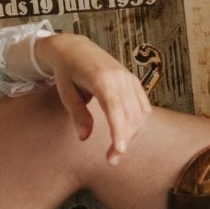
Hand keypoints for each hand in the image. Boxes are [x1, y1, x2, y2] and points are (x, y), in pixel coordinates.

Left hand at [45, 35, 152, 165]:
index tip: (119, 151)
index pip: (114, 109)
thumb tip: (84, 137)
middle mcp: (119, 77)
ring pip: (140, 113)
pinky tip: (127, 133)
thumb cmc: (66, 72)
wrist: (75, 48)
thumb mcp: (65, 93)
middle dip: (124, 140)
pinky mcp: (133, 81)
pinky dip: (138, 122)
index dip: (118, 131)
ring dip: (132, 134)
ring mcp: (129, 78)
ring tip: (117, 150)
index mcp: (100, 78)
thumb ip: (77, 114)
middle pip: (130, 114)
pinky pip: (143, 106)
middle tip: (112, 160)